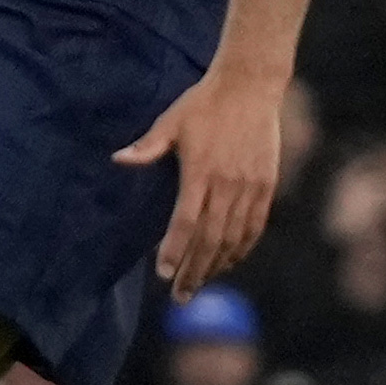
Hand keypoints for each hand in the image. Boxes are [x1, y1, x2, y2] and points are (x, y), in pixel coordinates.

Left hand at [116, 66, 292, 294]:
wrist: (251, 88)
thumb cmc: (203, 105)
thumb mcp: (171, 122)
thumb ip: (148, 147)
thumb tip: (119, 159)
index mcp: (200, 172)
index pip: (185, 222)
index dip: (175, 250)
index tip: (163, 273)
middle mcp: (228, 185)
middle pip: (210, 239)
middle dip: (194, 271)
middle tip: (179, 295)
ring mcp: (250, 187)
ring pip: (233, 238)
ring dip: (216, 265)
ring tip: (200, 285)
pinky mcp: (267, 186)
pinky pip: (255, 226)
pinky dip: (242, 248)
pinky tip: (230, 262)